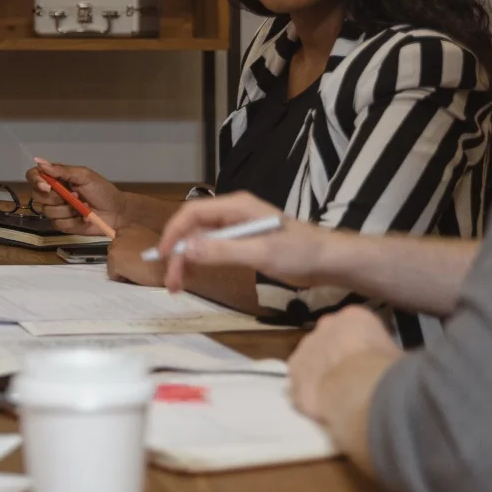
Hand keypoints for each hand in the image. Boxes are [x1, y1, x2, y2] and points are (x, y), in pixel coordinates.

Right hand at [25, 157, 125, 234]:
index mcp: (57, 178)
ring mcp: (57, 210)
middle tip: (75, 195)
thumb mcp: (84, 176)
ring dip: (67, 209)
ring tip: (82, 206)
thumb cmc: (102, 190)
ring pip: (47, 211)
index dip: (35, 180)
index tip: (47, 186)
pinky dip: (71, 221)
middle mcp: (53, 193)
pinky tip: (82, 218)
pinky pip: (57, 224)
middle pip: (37, 195)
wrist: (116, 212)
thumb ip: (62, 170)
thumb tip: (39, 161)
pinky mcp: (62, 225)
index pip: (34, 176)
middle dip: (56, 197)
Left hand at [107, 225, 164, 284]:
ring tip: (136, 272)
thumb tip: (134, 252)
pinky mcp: (114, 260)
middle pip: (115, 250)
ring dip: (121, 267)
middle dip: (122, 258)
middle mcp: (122, 233)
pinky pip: (113, 274)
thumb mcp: (154, 243)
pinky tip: (134, 277)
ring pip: (113, 262)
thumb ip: (141, 243)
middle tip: (136, 266)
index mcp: (133, 227)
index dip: (127, 250)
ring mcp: (116, 246)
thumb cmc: (165, 258)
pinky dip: (121, 278)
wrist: (166, 268)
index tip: (134, 257)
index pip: (121, 239)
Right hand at [155, 191, 322, 293]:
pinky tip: (195, 276)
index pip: (193, 213)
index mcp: (236, 206)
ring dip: (187, 259)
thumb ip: (224, 250)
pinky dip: (201, 261)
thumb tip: (186, 249)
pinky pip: (213, 249)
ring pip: (201, 240)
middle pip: (194, 228)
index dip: (174, 232)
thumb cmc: (300, 253)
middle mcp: (233, 213)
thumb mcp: (261, 253)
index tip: (163, 256)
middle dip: (178, 252)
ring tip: (177, 285)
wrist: (329, 261)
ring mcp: (237, 228)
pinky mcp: (243, 243)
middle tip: (171, 282)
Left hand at [287, 306, 399, 420]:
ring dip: (320, 373)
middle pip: (330, 340)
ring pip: (312, 359)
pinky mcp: (294, 372)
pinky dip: (307, 392)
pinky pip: (300, 382)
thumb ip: (385, 354)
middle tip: (350, 378)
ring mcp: (306, 347)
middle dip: (336, 356)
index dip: (362, 346)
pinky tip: (319, 407)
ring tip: (334, 396)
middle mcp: (326, 325)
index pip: (356, 326)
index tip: (369, 362)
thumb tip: (389, 364)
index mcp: (354, 317)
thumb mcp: (396, 357)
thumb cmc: (386, 372)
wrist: (359, 390)